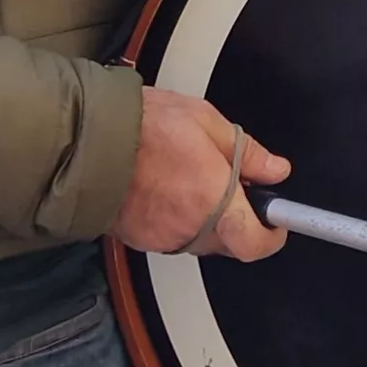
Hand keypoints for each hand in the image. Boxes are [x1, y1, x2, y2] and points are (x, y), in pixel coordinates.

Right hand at [115, 86, 291, 261]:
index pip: (256, 244)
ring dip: (205, 217)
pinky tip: (166, 187)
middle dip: (237, 217)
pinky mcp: (140, 239)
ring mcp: (163, 238)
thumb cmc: (143, 127)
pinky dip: (177, 218)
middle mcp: (190, 228)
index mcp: (215, 201)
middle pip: (230, 242)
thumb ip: (248, 152)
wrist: (89, 138)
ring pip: (200, 239)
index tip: (276, 221)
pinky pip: (172, 236)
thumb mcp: (207, 122)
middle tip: (227, 182)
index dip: (272, 235)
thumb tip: (275, 169)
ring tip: (189, 177)